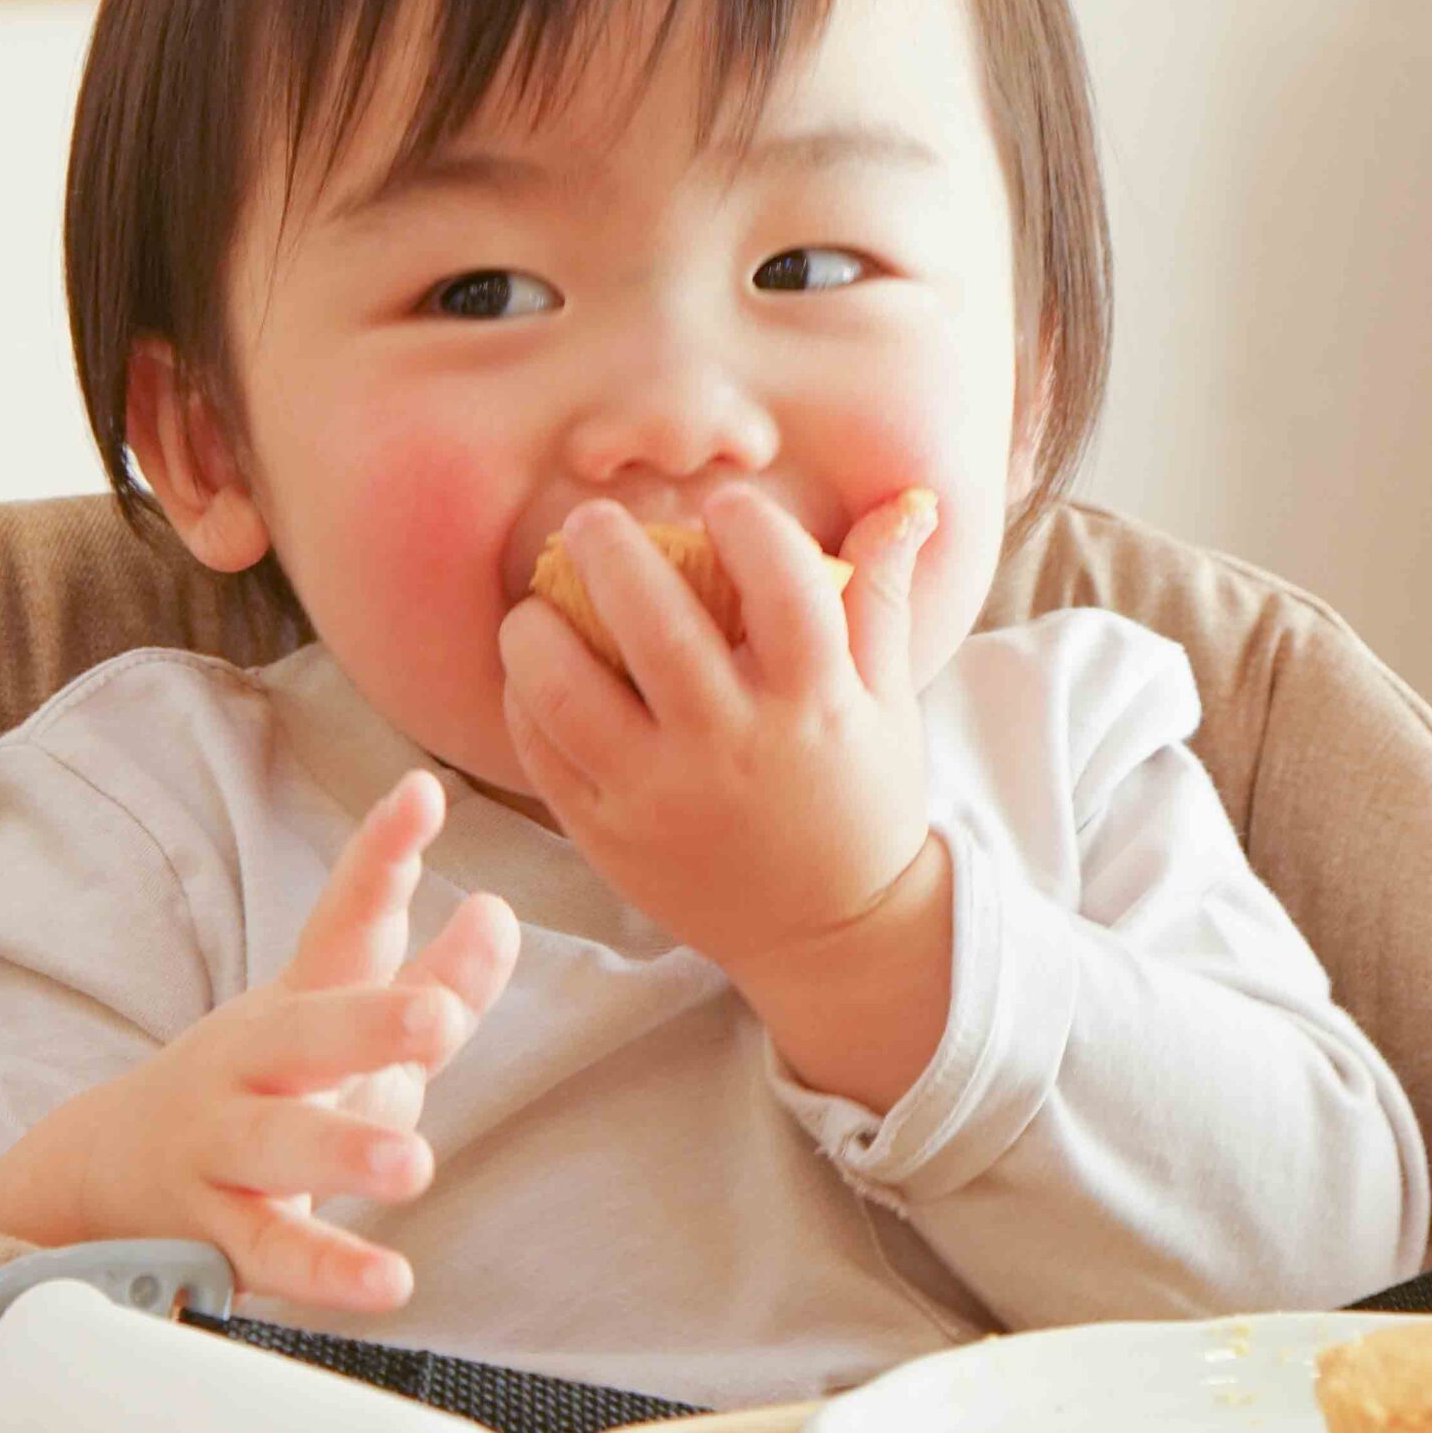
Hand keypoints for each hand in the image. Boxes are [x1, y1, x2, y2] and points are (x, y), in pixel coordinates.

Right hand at [0, 771, 518, 1314]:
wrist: (109, 1174)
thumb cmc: (271, 1090)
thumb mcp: (349, 1032)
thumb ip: (439, 983)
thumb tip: (502, 914)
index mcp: (299, 1003)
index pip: (344, 920)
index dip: (381, 856)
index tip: (423, 795)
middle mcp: (253, 1064)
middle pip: (306, 1033)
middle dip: (370, 1021)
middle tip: (437, 1018)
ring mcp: (223, 1146)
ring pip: (278, 1146)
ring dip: (343, 1151)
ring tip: (414, 1165)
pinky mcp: (214, 1231)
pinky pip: (270, 1252)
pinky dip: (327, 1272)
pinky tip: (390, 1284)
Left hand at [496, 483, 939, 976]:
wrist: (830, 932)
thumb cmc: (860, 798)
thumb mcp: (887, 699)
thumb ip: (880, 594)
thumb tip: (909, 500)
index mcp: (817, 703)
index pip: (783, 584)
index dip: (749, 524)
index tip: (725, 505)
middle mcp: (735, 745)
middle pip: (654, 620)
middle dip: (609, 547)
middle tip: (591, 521)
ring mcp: (663, 794)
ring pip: (568, 689)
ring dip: (538, 628)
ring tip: (536, 605)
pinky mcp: (610, 835)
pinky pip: (542, 751)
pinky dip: (523, 701)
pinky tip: (532, 672)